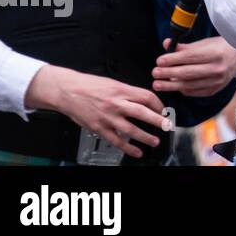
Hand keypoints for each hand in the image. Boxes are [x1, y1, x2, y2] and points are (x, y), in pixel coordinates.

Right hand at [24, 66, 166, 158]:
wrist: (67, 91)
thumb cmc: (89, 85)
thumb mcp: (112, 83)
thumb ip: (127, 92)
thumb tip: (143, 100)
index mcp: (122, 90)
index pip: (146, 97)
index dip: (158, 104)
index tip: (163, 110)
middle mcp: (116, 103)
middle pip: (143, 113)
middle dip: (158, 121)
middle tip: (168, 126)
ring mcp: (107, 117)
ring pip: (131, 129)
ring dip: (145, 137)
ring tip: (155, 141)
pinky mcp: (98, 128)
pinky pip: (116, 140)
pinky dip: (127, 148)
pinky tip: (136, 152)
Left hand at [151, 37, 235, 96]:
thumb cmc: (219, 47)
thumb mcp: (204, 43)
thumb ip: (185, 46)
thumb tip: (166, 44)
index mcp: (215, 54)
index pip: (189, 58)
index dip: (172, 60)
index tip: (159, 61)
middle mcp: (217, 69)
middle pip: (187, 73)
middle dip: (168, 74)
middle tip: (155, 73)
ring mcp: (217, 81)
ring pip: (189, 85)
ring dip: (171, 86)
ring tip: (158, 84)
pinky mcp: (215, 90)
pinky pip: (194, 92)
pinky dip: (182, 89)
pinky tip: (174, 86)